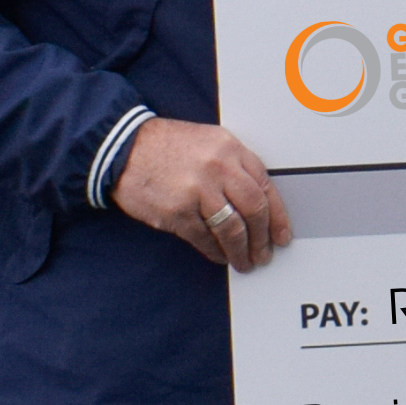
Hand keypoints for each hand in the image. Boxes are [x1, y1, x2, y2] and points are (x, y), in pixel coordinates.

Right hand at [114, 122, 290, 270]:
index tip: (282, 235)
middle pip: (254, 210)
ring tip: (244, 261)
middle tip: (264, 253)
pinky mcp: (177, 212)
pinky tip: (219, 256)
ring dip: (241, 251)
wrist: (123, 147)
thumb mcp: (209, 143)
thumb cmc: (166, 146)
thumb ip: (234, 166)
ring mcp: (197, 190)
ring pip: (232, 230)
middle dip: (262, 238)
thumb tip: (258, 204)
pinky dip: (215, 252)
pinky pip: (205, 239)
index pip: (266, 187)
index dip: (278, 216)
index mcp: (230, 148)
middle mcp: (218, 168)